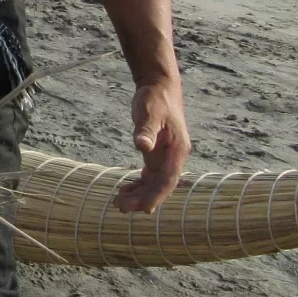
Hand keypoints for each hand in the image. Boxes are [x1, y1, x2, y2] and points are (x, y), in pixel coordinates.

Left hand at [116, 76, 190, 213]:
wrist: (159, 86)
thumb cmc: (155, 99)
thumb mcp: (149, 112)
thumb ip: (146, 130)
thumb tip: (143, 146)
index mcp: (177, 149)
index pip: (168, 179)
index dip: (157, 196)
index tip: (145, 209)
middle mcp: (174, 156)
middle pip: (160, 185)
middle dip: (143, 198)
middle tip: (120, 207)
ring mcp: (166, 156)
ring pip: (154, 182)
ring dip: (139, 194)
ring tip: (119, 203)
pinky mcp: (157, 154)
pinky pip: (149, 175)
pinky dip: (138, 184)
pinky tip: (125, 190)